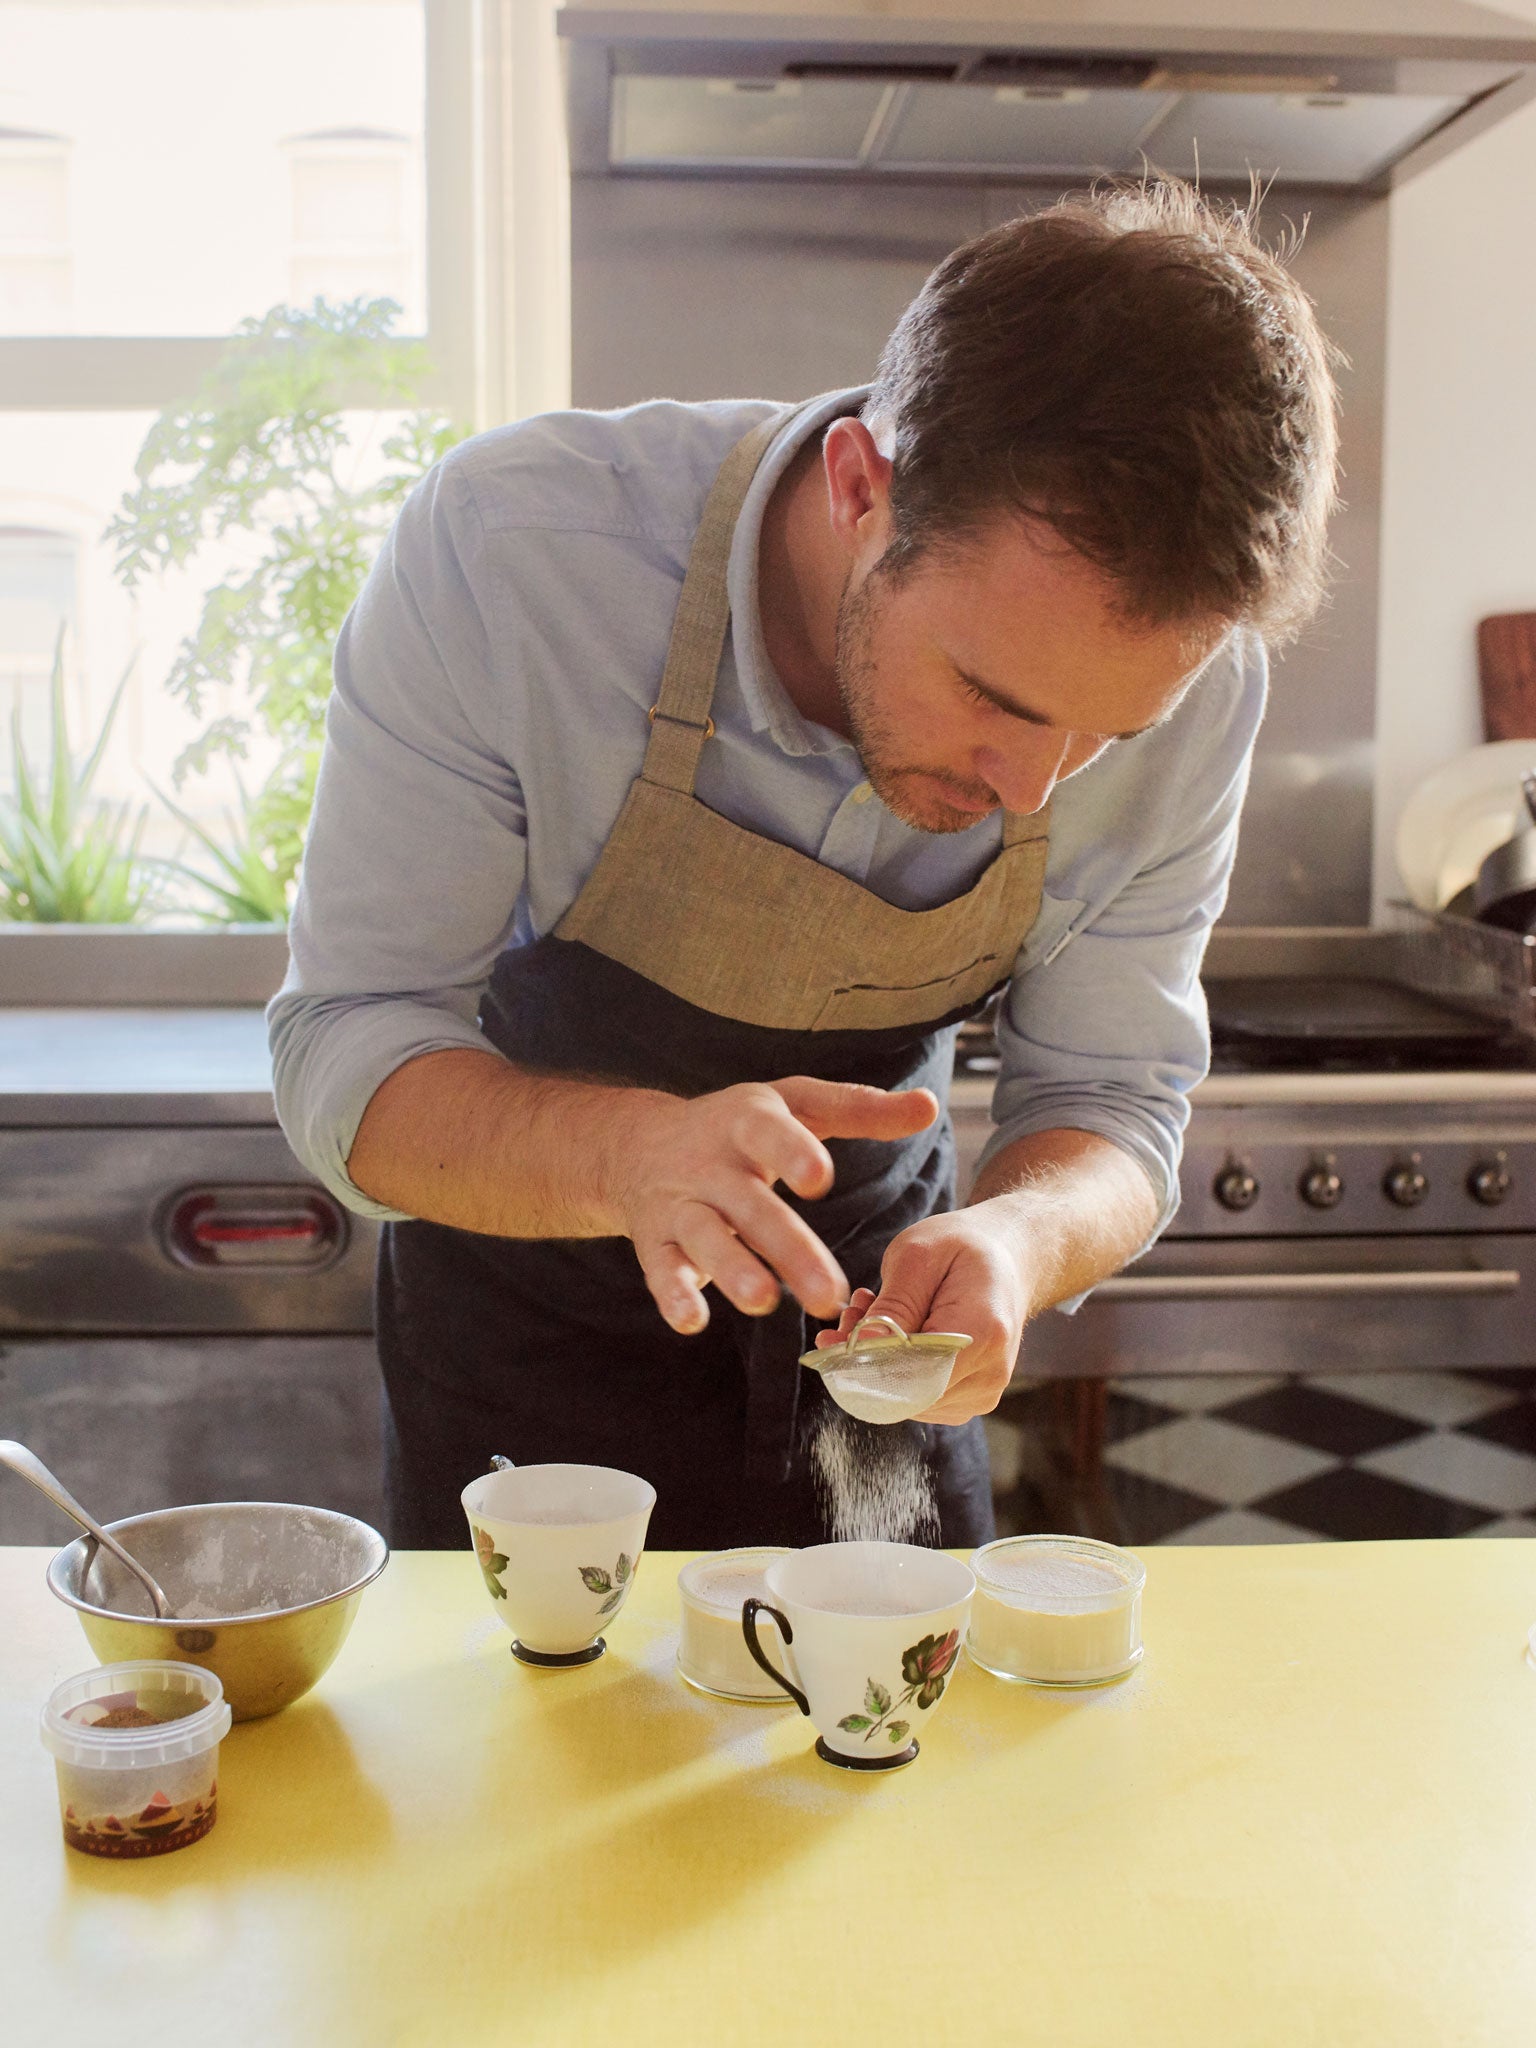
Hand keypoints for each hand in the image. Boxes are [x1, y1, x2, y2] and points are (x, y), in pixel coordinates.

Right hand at [609, 1077, 937, 1335]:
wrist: (639, 1145)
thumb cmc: (737, 1126)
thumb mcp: (794, 1103)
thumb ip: (860, 1108)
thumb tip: (929, 1107)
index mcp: (747, 1122)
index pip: (768, 1134)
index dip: (791, 1154)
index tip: (819, 1180)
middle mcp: (711, 1164)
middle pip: (749, 1205)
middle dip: (786, 1247)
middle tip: (828, 1294)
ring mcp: (681, 1205)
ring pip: (705, 1239)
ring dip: (731, 1270)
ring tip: (764, 1302)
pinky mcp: (655, 1243)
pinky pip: (661, 1271)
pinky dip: (673, 1296)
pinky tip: (692, 1321)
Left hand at [814, 1207, 1031, 1423]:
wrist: (1008, 1257)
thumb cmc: (962, 1248)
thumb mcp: (918, 1256)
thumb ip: (893, 1306)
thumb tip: (861, 1349)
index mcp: (982, 1334)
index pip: (912, 1376)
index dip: (865, 1364)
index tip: (835, 1335)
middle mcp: (989, 1374)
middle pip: (907, 1392)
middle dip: (865, 1359)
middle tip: (849, 1314)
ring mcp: (982, 1393)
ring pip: (907, 1400)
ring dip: (877, 1363)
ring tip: (870, 1313)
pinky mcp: (969, 1399)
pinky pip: (919, 1398)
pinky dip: (895, 1369)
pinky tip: (891, 1333)